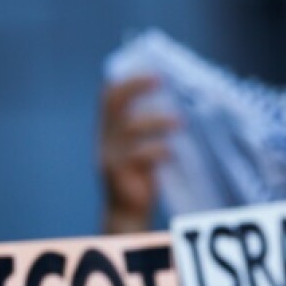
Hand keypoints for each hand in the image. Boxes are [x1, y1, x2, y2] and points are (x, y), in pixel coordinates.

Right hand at [99, 75, 177, 233]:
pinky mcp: (118, 174)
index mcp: (109, 130)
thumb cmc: (140, 178)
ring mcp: (110, 156)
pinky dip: (159, 149)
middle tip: (161, 80)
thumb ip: (149, 128)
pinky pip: (138, 155)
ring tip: (180, 122)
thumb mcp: (142, 147)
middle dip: (136, 86)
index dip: (126, 79)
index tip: (152, 70)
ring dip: (158, 120)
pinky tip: (172, 152)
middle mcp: (105, 139)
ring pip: (130, 127)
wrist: (126, 214)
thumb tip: (175, 101)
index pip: (108, 96)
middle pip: (113, 102)